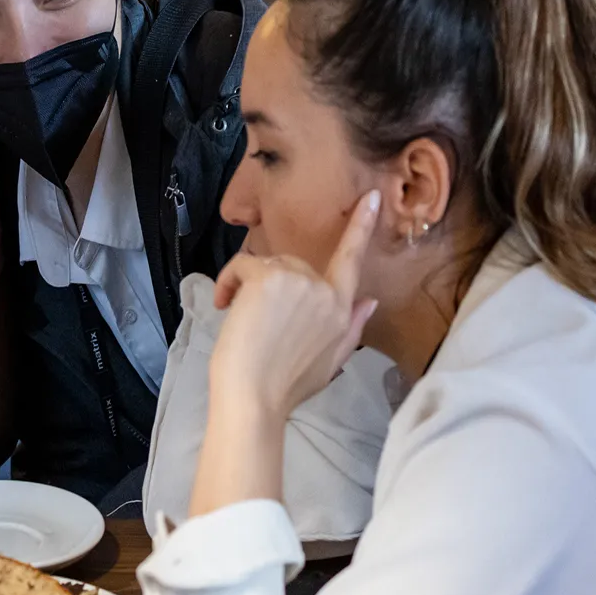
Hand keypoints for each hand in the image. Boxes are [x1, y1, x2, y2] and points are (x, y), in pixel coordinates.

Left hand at [208, 191, 379, 422]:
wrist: (254, 397)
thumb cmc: (285, 385)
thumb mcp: (329, 360)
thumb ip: (351, 326)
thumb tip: (371, 301)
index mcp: (342, 310)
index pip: (352, 261)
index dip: (361, 228)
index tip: (369, 197)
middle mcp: (326, 292)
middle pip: (292, 264)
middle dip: (268, 284)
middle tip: (251, 316)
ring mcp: (299, 282)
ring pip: (266, 263)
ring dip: (245, 283)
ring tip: (235, 314)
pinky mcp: (270, 279)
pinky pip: (243, 264)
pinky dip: (228, 281)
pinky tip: (224, 305)